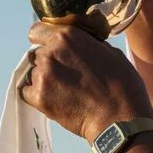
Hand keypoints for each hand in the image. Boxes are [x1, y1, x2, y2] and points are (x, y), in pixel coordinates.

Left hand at [21, 23, 152, 142]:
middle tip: (69, 75)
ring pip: (34, 73)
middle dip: (50, 62)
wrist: (120, 121)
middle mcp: (50, 52)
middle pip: (37, 53)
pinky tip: (57, 100)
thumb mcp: (113, 54)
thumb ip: (89, 44)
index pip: (37, 30)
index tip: (54, 48)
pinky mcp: (38, 97)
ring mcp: (42, 75)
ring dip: (46, 79)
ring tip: (67, 91)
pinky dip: (39, 95)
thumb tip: (81, 44)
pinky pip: (28, 92)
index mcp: (68, 37)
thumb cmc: (123, 88)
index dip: (45, 40)